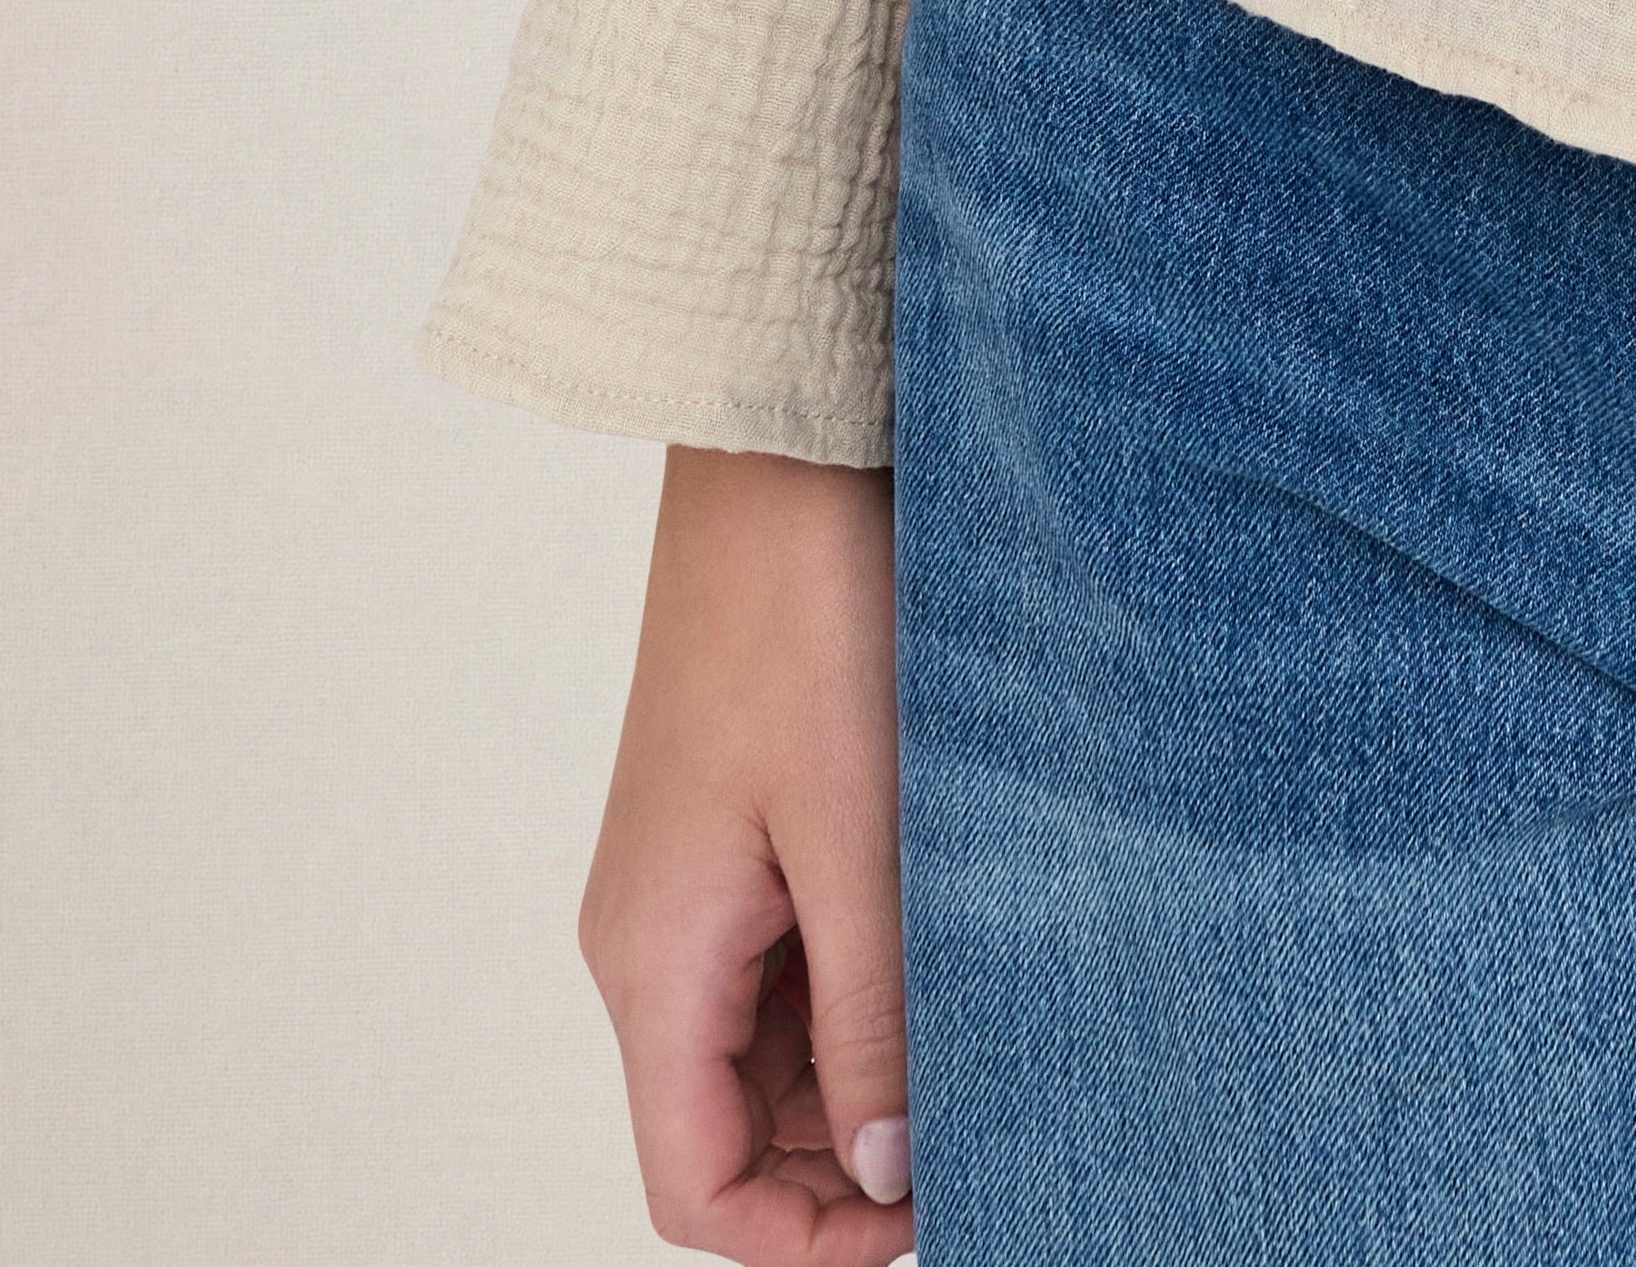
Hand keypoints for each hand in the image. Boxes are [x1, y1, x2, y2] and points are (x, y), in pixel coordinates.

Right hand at [577, 443, 919, 1259]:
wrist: (778, 448)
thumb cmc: (811, 615)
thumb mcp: (859, 832)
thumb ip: (870, 1012)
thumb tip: (891, 1172)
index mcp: (654, 959)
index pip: (693, 1188)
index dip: (806, 1239)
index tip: (938, 1216)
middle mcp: (647, 939)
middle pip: (727, 1131)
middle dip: (843, 1168)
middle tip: (988, 1139)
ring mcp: (684, 883)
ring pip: (759, 1053)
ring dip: (855, 1078)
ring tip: (983, 1053)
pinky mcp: (727, 830)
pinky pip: (778, 964)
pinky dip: (852, 995)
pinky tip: (945, 964)